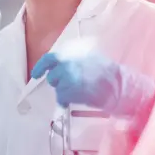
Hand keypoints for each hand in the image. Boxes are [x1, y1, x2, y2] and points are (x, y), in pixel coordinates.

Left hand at [31, 52, 154, 117]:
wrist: (119, 86)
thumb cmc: (108, 72)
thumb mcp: (89, 57)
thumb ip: (73, 60)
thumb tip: (60, 65)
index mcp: (71, 55)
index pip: (49, 58)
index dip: (40, 67)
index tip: (35, 74)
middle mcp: (66, 65)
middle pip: (52, 77)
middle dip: (58, 82)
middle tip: (71, 85)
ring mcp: (66, 79)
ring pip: (58, 89)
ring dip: (66, 91)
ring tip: (82, 90)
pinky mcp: (68, 92)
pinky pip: (63, 98)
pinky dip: (69, 100)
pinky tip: (82, 97)